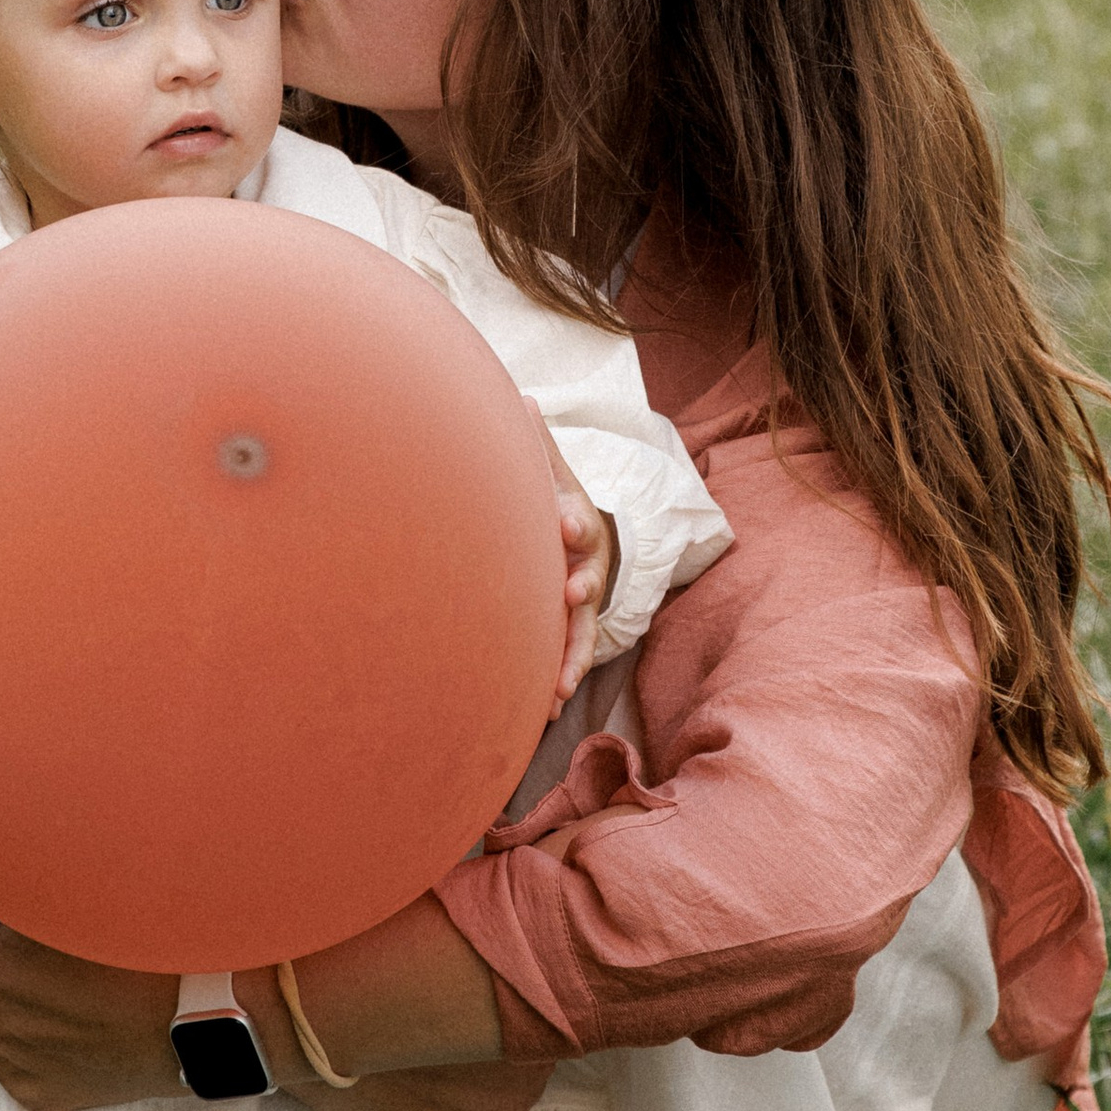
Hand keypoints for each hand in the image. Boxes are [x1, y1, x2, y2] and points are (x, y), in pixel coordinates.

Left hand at [0, 897, 182, 1110]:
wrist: (198, 1020)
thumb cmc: (138, 943)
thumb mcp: (70, 890)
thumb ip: (8, 871)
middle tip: (7, 936)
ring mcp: (0, 1061)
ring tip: (42, 980)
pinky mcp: (30, 1093)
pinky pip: (4, 1057)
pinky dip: (23, 1036)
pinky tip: (66, 1019)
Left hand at [529, 410, 617, 704]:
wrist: (577, 532)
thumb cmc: (552, 499)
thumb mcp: (548, 469)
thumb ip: (535, 444)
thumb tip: (522, 399)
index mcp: (576, 520)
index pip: (577, 514)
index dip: (572, 518)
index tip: (565, 524)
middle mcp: (585, 562)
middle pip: (588, 574)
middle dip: (582, 584)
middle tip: (573, 593)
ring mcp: (582, 599)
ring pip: (582, 629)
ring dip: (573, 654)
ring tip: (561, 684)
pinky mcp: (570, 627)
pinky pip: (568, 655)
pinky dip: (560, 678)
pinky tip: (544, 711)